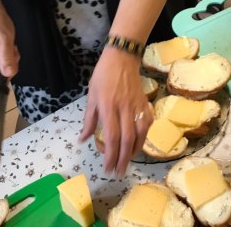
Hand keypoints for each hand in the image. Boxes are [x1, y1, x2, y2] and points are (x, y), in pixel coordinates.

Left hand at [80, 48, 153, 175]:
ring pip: (140, 133)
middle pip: (127, 139)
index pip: (111, 136)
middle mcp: (124, 108)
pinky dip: (144, 135)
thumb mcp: (91, 95)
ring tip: (128, 160)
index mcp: (108, 106)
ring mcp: (137, 105)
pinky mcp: (145, 102)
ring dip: (135, 150)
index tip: (106, 168)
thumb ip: (89, 119)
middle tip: (118, 172)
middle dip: (123, 159)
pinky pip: (148, 122)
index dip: (110, 155)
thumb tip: (83, 140)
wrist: (123, 57)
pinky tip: (139, 142)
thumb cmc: (103, 75)